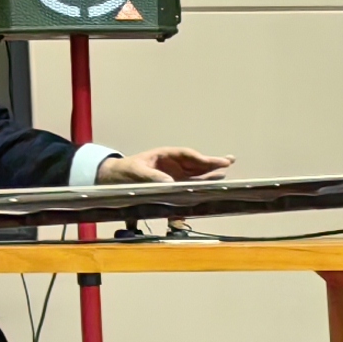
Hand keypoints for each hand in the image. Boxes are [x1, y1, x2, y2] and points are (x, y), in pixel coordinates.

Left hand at [99, 147, 235, 184]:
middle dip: (211, 162)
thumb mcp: (136, 172)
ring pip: (196, 173)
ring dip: (210, 173)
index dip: (200, 158)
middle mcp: (173, 164)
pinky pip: (189, 185)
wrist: (113, 179)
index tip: (213, 162)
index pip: (186, 155)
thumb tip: (169, 183)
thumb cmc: (124, 171)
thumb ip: (152, 177)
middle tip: (229, 161)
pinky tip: (212, 185)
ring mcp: (174, 174)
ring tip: (226, 169)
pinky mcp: (173, 185)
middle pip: (196, 162)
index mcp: (164, 155)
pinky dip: (200, 186)